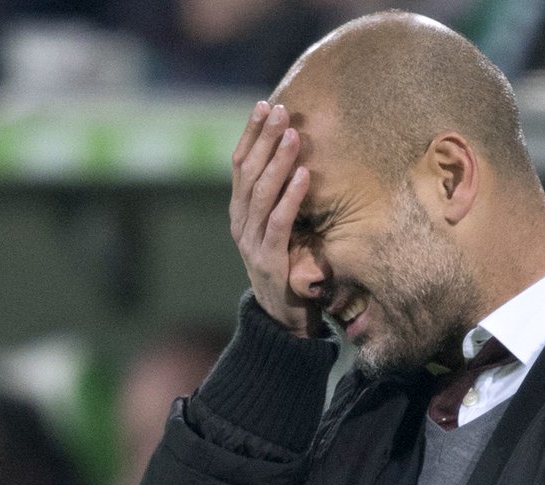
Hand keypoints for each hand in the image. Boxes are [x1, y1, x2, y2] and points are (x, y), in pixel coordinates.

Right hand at [229, 101, 320, 336]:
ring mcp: (251, 241)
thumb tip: (295, 157)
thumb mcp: (278, 228)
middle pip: (248, 172)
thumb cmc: (287, 267)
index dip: (251, 134)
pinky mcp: (268, 260)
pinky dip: (291, 196)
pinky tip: (305, 175)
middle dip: (264, 138)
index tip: (264, 105)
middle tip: (281, 111)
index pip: (239, 164)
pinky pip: (279, 222)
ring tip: (294, 136)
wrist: (282, 319)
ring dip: (279, 161)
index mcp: (239, 212)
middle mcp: (240, 222)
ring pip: (262, 193)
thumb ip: (279, 199)